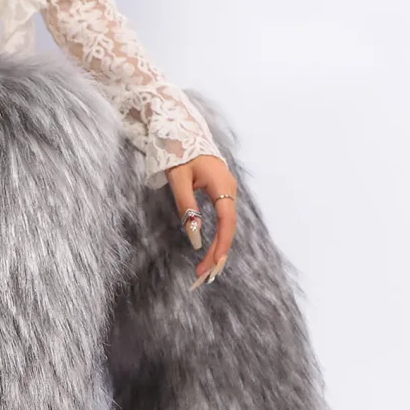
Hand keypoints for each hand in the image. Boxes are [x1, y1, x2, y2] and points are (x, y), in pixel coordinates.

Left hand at [166, 156, 237, 283]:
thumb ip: (187, 208)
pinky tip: (209, 254)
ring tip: (204, 271)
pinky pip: (223, 223)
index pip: (227, 221)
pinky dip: (217, 240)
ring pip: (227, 228)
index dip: (222, 244)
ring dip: (217, 250)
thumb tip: (195, 239)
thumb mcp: (179, 180)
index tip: (213, 264)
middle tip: (203, 276)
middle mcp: (230, 190)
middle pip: (228, 228)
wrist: (184, 133)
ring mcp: (228, 193)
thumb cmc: (179, 154)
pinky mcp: (222, 196)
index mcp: (222, 185)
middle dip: (218, 254)